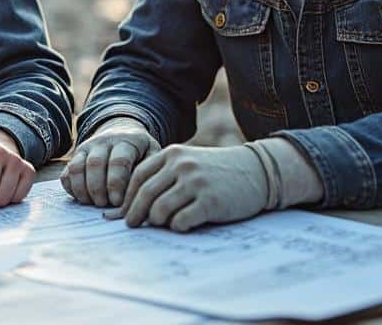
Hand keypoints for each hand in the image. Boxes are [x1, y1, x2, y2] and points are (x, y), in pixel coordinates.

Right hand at [61, 118, 160, 205]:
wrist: (123, 132)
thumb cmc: (141, 152)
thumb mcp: (153, 156)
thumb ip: (149, 174)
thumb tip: (141, 199)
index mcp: (128, 141)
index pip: (118, 162)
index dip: (116, 184)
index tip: (117, 202)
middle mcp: (104, 141)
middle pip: (95, 164)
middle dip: (97, 188)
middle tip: (103, 205)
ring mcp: (87, 147)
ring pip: (77, 167)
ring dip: (82, 189)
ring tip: (92, 203)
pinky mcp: (76, 156)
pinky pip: (67, 172)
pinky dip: (71, 188)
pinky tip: (82, 198)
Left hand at [104, 144, 268, 231]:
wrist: (258, 171)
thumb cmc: (218, 172)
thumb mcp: (189, 164)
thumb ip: (164, 176)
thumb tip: (134, 203)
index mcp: (172, 154)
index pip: (138, 176)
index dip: (128, 197)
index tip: (123, 211)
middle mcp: (181, 166)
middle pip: (145, 194)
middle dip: (134, 213)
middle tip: (131, 225)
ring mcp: (196, 183)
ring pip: (159, 209)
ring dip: (156, 222)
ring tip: (161, 225)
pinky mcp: (210, 201)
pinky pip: (181, 221)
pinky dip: (176, 227)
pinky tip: (181, 226)